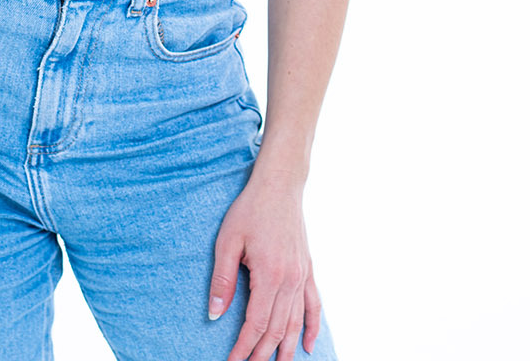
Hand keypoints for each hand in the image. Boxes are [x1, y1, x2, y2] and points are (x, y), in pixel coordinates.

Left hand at [210, 168, 321, 359]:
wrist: (279, 186)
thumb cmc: (249, 210)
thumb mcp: (227, 241)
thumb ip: (223, 280)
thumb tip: (215, 315)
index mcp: (269, 274)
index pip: (256, 323)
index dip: (243, 346)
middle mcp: (290, 280)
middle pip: (277, 328)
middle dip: (262, 353)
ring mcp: (302, 275)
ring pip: (296, 322)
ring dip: (287, 347)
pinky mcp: (307, 269)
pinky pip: (314, 304)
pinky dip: (312, 326)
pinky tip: (308, 344)